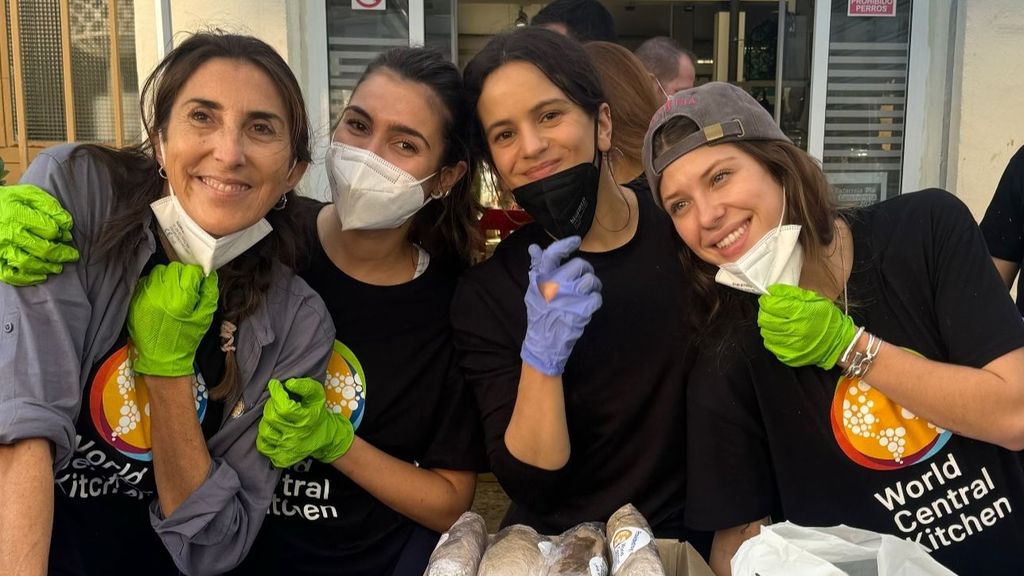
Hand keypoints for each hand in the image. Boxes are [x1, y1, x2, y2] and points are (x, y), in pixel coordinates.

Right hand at [0, 184, 79, 285]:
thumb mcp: (28, 194)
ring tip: (59, 267)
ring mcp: (0, 248)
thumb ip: (49, 206)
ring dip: (47, 267)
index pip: (49, 230)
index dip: (62, 234)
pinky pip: (9, 275)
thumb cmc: (9, 201)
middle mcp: (8, 233)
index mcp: (17, 214)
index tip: (67, 236)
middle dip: (62, 254)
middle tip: (72, 256)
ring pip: (27, 264)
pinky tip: (41, 276)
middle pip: (42, 249)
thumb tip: (67, 223)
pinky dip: (27, 279)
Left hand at [128, 262, 217, 375]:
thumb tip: (209, 275)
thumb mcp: (205, 318)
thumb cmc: (186, 339)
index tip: (198, 283)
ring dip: (167, 278)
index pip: (190, 271)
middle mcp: (161, 294)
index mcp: (181, 299)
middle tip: (185, 289)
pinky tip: (160, 296)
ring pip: (158, 272)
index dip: (197, 276)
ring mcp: (146, 296)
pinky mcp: (136, 300)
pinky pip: (146, 281)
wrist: (162, 358)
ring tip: (172, 292)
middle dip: (182, 275)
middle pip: (173, 268)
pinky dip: (155, 285)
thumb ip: (209, 293)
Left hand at [257, 378, 354, 467]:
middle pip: (272, 417)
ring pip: (265, 431)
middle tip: (276, 402)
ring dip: (267, 420)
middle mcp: (296, 436)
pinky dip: (264, 437)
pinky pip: (263, 446)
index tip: (274, 385)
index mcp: (306, 420)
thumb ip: (306, 386)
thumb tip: (289, 383)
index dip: (276, 393)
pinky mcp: (282, 458)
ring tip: (275, 416)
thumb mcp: (318, 396)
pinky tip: (273, 430)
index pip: (284, 407)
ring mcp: (288, 448)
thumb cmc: (318, 414)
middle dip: (271, 405)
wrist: (326, 438)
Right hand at [520, 236, 602, 375]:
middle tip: (583, 279)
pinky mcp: (582, 310)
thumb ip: (537, 269)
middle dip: (585, 271)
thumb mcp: (533, 291)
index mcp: (542, 279)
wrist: (544, 344)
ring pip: (591, 279)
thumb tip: (534, 247)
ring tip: (588, 293)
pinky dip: (595, 301)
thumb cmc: (540, 316)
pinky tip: (588, 306)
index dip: (565, 244)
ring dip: (593, 286)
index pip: (553, 254)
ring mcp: (570, 297)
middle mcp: (555, 285)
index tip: (576, 240)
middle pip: (579, 265)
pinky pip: (597, 297)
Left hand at [757, 283, 856, 369]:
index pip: (771, 305)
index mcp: (800, 314)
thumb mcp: (814, 299)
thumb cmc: (828, 319)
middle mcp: (794, 330)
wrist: (839, 343)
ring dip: (768, 324)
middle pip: (764, 319)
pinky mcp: (788, 355)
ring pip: (765, 332)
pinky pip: (770, 344)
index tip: (768, 298)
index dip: (767, 300)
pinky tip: (780, 332)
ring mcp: (790, 345)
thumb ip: (792, 294)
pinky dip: (771, 337)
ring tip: (777, 320)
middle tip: (771, 309)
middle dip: (765, 311)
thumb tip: (773, 290)